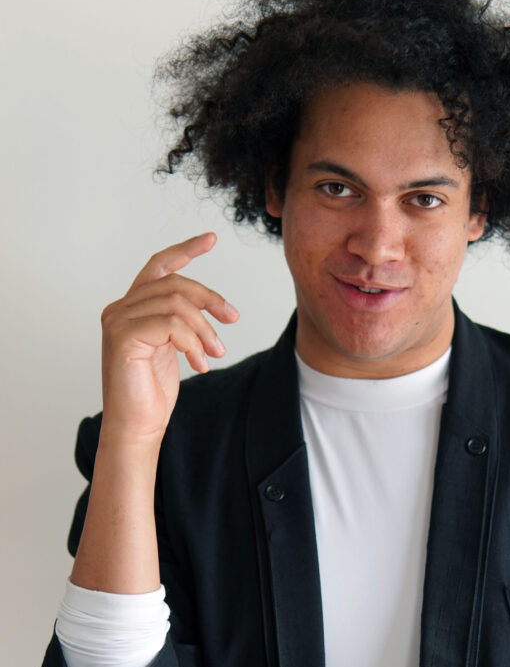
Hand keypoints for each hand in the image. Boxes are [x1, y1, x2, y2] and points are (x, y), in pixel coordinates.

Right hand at [99, 233, 238, 446]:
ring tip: (215, 352)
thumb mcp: (173, 348)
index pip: (158, 267)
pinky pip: (170, 325)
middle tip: (233, 319)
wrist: (137, 427)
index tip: (212, 239)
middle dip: (210, 299)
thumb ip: (179, 322)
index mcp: (130, 308)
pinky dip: (193, 343)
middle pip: (174, 284)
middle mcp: (118, 309)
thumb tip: (206, 305)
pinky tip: (200, 364)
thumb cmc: (153, 393)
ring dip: (204, 329)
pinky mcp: (123, 338)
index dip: (185, 250)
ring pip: (175, 304)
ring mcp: (117, 322)